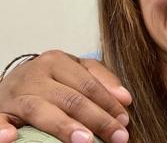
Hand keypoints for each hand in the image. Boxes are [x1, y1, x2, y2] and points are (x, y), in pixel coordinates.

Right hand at [0, 50, 131, 142]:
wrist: (8, 83)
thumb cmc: (48, 79)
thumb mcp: (74, 71)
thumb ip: (101, 80)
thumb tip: (125, 98)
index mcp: (56, 61)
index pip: (88, 84)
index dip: (109, 103)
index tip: (125, 121)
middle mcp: (35, 75)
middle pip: (71, 99)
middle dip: (98, 119)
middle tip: (117, 137)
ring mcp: (15, 95)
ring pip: (42, 110)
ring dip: (64, 126)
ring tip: (85, 140)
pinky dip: (2, 131)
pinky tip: (11, 139)